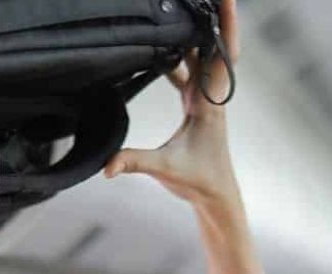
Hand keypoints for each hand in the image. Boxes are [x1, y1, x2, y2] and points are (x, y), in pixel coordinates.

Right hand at [103, 0, 240, 211]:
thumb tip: (107, 167)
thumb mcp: (164, 170)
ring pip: (202, 55)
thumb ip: (134, 163)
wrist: (215, 195)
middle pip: (216, 46)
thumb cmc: (199, 181)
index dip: (224, 26)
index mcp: (209, 104)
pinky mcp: (195, 103)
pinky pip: (188, 69)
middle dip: (213, 16)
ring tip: (187, 5)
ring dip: (196, 31)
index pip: (220, 56)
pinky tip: (164, 41)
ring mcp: (204, 98)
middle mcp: (210, 95)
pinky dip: (180, 52)